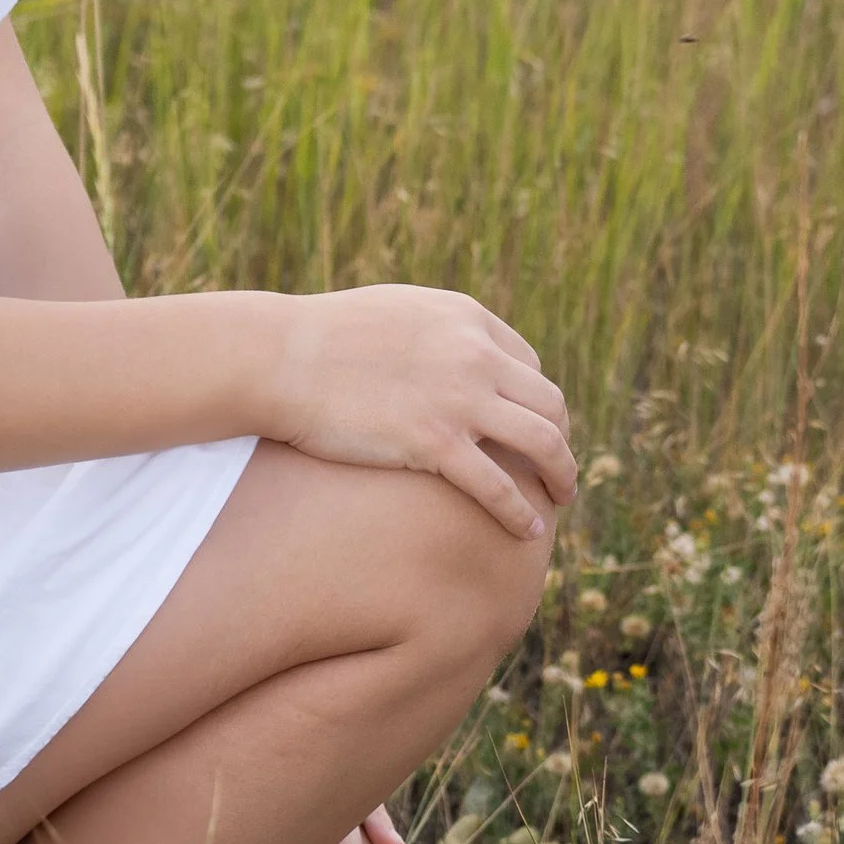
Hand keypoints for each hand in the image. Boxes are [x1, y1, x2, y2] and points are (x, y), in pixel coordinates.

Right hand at [262, 283, 574, 539]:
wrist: (281, 358)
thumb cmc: (321, 338)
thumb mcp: (394, 313)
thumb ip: (433, 331)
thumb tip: (447, 352)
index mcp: (465, 319)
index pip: (529, 364)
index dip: (536, 401)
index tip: (531, 428)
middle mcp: (474, 354)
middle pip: (549, 402)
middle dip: (562, 439)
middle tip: (558, 469)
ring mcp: (459, 398)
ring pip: (543, 443)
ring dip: (561, 474)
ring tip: (561, 499)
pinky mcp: (435, 442)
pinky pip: (499, 486)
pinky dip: (521, 512)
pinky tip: (527, 530)